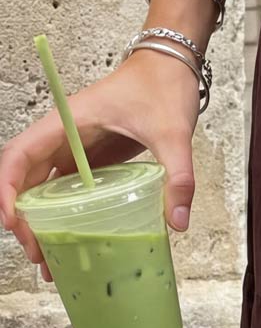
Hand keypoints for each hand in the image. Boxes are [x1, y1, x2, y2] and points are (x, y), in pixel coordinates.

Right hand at [0, 49, 200, 282]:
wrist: (170, 66)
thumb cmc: (162, 87)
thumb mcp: (173, 133)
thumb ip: (178, 176)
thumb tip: (177, 223)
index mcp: (68, 122)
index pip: (20, 153)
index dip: (8, 187)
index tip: (14, 221)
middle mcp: (63, 136)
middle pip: (26, 178)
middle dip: (23, 218)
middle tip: (37, 256)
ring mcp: (74, 148)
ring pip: (43, 188)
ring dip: (40, 222)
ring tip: (49, 261)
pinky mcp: (90, 159)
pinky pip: (66, 190)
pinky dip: (62, 216)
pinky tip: (71, 243)